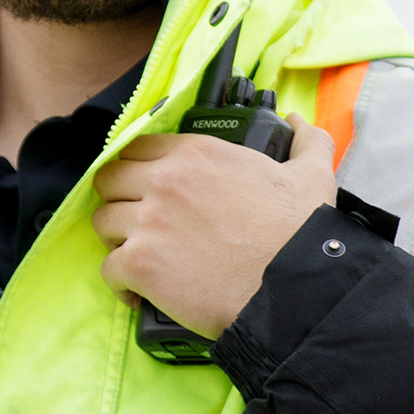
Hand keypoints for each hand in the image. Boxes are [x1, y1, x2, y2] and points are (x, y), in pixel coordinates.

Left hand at [91, 116, 336, 338]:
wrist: (294, 287)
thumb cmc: (301, 233)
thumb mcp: (311, 174)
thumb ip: (305, 140)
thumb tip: (298, 120)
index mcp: (198, 153)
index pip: (137, 147)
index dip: (136, 168)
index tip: (144, 187)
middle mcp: (166, 180)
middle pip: (109, 180)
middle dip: (118, 199)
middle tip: (136, 222)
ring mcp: (148, 222)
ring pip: (102, 222)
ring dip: (117, 240)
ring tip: (139, 256)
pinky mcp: (140, 264)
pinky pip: (108, 268)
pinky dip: (120, 284)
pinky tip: (138, 293)